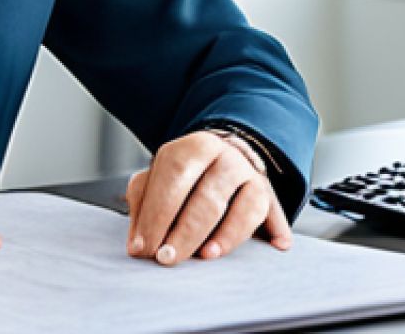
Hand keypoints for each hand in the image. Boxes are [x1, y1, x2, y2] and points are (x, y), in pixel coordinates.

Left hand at [124, 131, 290, 265]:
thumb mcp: (160, 176)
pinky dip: (268, 232)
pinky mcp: (268, 195)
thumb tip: (137, 244)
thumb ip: (144, 203)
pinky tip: (265, 247)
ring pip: (240, 208)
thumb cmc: (186, 173)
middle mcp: (224, 156)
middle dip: (184, 232)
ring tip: (203, 256)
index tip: (144, 246)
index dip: (156, 214)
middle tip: (167, 258)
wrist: (225, 156)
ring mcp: (249, 175)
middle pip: (205, 195)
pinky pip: (267, 217)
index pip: (172, 177)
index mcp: (192, 147)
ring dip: (223, 236)